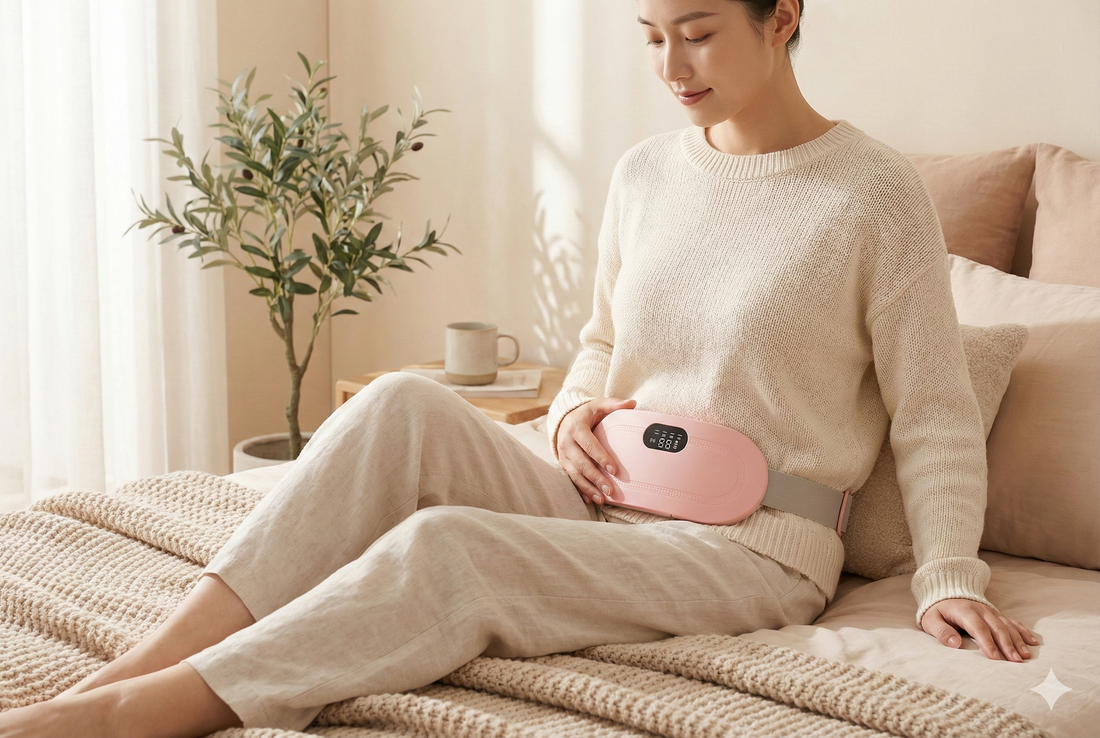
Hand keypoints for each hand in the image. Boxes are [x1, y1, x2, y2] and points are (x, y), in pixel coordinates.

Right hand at [555, 397, 636, 504]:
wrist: (564, 419)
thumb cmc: (586, 414)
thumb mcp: (598, 405)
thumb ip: (614, 404)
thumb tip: (632, 404)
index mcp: (576, 427)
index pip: (589, 445)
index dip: (601, 457)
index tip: (614, 469)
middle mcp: (566, 442)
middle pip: (581, 463)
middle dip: (595, 478)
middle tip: (610, 490)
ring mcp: (563, 455)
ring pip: (575, 474)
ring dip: (588, 488)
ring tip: (602, 499)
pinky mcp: (563, 463)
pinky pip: (571, 479)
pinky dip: (580, 491)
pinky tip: (590, 500)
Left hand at [921, 598, 1038, 661]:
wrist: (945, 593)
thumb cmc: (937, 611)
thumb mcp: (931, 620)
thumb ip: (941, 631)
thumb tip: (955, 644)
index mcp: (965, 611)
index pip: (978, 628)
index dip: (987, 643)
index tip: (995, 658)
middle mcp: (981, 610)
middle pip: (997, 628)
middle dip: (1007, 645)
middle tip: (1015, 661)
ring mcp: (991, 612)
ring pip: (1007, 626)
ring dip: (1017, 641)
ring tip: (1025, 656)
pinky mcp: (996, 614)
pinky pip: (1012, 622)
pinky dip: (1023, 631)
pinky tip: (1033, 642)